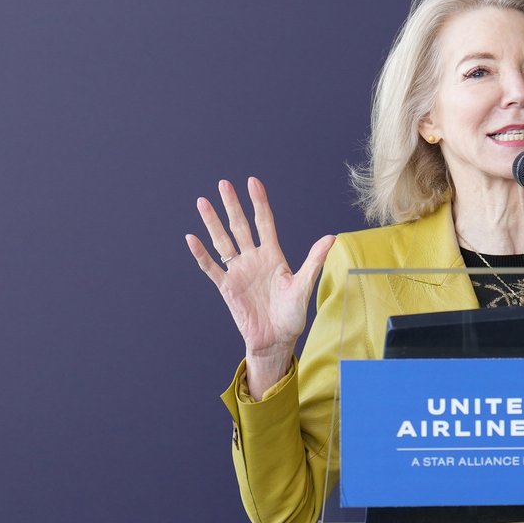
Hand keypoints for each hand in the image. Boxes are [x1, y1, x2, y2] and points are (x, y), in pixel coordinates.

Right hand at [186, 176, 335, 398]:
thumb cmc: (292, 315)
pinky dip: (201, 254)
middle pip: (240, 226)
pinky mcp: (227, 287)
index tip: (253, 182)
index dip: (259, 202)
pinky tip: (191, 238)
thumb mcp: (304, 286)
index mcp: (273, 255)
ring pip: (223, 241)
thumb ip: (314, 261)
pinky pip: (211, 267)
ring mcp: (239, 272)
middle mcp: (254, 259)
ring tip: (203, 202)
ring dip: (212, 223)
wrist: (275, 340)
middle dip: (232, 205)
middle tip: (223, 183)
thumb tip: (331, 238)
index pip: (264, 222)